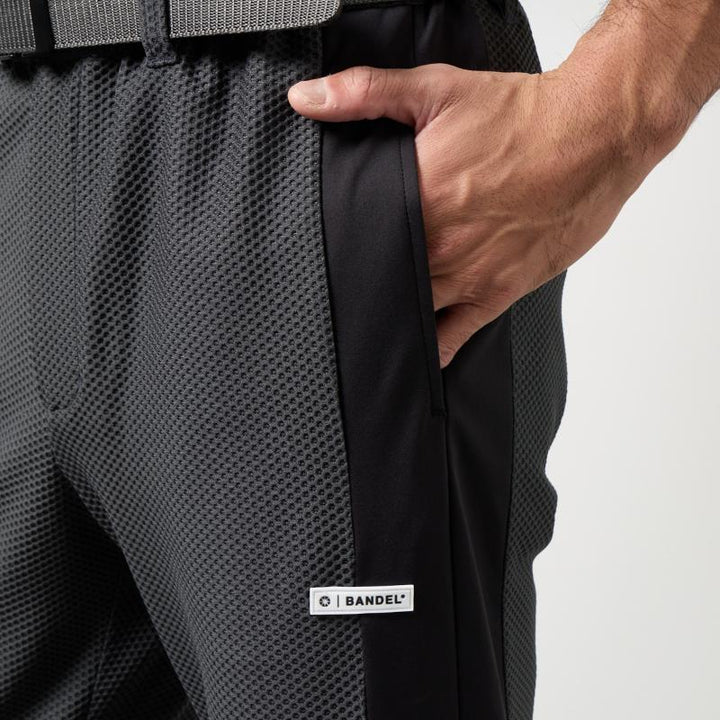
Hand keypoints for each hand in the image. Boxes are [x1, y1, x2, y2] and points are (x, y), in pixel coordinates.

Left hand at [287, 63, 657, 365]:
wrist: (594, 136)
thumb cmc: (520, 117)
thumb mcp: (436, 89)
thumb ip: (364, 93)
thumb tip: (304, 99)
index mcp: (416, 202)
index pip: (355, 243)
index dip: (334, 256)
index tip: (315, 263)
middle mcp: (438, 248)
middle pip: (380, 283)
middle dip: (358, 290)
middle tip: (334, 301)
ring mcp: (468, 276)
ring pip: (412, 313)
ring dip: (390, 318)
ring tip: (364, 330)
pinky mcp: (498, 293)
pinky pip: (454, 337)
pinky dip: (431, 352)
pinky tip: (411, 361)